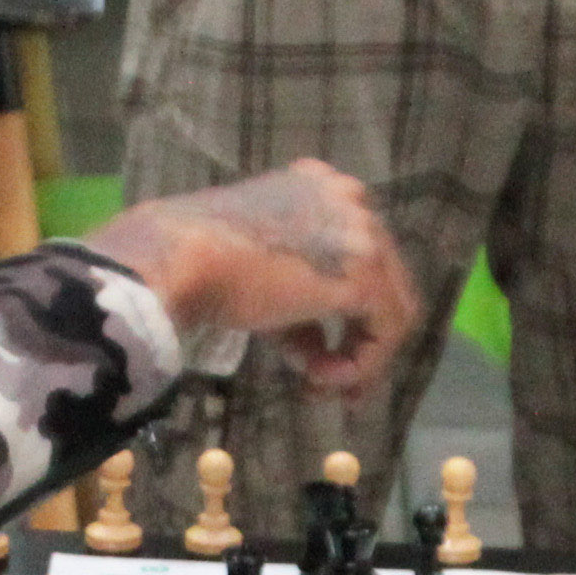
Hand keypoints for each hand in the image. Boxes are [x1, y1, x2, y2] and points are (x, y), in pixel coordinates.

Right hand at [83, 160, 420, 390]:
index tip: (319, 352)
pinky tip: (320, 379)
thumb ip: (298, 302)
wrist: (183, 259)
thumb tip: (317, 351)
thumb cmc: (202, 260)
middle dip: (357, 341)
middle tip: (326, 384)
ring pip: (392, 310)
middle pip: (384, 283)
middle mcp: (353, 202)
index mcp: (325, 189)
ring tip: (315, 386)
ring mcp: (364, 234)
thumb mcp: (262, 274)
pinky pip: (386, 332)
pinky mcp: (364, 276)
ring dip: (358, 357)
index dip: (346, 310)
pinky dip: (361, 365)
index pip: (361, 256)